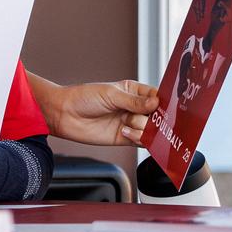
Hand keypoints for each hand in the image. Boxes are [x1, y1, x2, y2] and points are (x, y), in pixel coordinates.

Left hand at [29, 74, 157, 145]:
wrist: (64, 114)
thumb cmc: (83, 98)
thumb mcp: (110, 95)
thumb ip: (134, 101)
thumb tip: (156, 102)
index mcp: (133, 91)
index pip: (158, 96)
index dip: (165, 102)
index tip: (167, 107)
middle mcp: (134, 107)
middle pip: (158, 115)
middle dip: (156, 118)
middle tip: (151, 119)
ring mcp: (130, 122)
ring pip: (151, 129)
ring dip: (143, 128)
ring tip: (127, 124)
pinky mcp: (124, 137)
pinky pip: (141, 141)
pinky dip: (138, 138)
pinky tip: (125, 132)